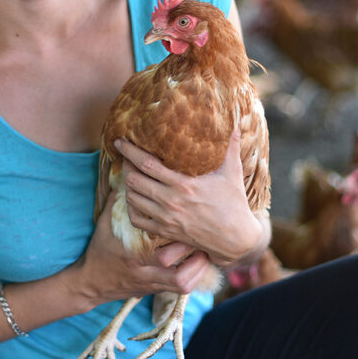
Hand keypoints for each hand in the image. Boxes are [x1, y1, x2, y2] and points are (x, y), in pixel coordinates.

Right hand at [72, 192, 211, 306]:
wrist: (91, 283)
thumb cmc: (100, 250)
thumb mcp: (106, 224)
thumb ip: (118, 201)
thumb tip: (128, 172)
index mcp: (131, 251)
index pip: (156, 246)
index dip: (175, 231)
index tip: (190, 217)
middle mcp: (143, 269)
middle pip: (172, 267)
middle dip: (192, 252)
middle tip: (206, 235)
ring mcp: (150, 282)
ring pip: (180, 282)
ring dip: (197, 269)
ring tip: (207, 253)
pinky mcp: (155, 289)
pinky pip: (180, 288)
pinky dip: (194, 277)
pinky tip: (201, 265)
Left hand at [115, 130, 261, 265]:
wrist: (236, 238)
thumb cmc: (234, 202)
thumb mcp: (233, 171)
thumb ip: (231, 145)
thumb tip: (237, 120)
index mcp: (184, 184)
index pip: (147, 164)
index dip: (129, 151)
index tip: (120, 141)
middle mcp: (171, 201)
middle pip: (133, 180)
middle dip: (125, 166)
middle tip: (125, 157)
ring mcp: (166, 218)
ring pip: (132, 199)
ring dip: (128, 185)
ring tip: (130, 174)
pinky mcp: (165, 231)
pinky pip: (137, 220)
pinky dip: (131, 208)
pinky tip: (136, 199)